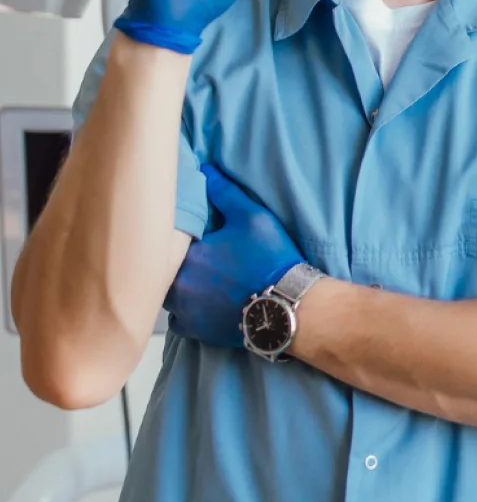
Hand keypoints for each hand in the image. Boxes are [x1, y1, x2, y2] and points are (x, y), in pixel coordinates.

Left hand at [166, 165, 302, 347]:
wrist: (288, 307)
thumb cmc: (270, 259)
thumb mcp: (252, 217)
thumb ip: (224, 192)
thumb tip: (204, 170)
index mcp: (186, 254)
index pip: (165, 241)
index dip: (175, 236)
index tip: (191, 235)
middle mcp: (176, 284)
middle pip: (161, 269)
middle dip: (173, 262)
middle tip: (197, 257)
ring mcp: (184, 311)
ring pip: (168, 295)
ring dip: (179, 287)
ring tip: (198, 281)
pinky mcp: (195, 331)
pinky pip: (178, 320)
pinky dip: (186, 312)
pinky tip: (202, 303)